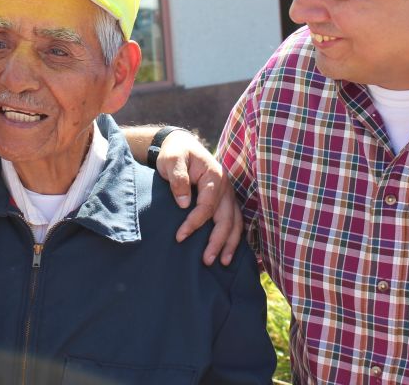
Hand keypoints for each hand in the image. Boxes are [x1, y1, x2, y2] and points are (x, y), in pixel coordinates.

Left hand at [156, 130, 244, 265]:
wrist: (182, 145)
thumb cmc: (175, 153)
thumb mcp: (172, 160)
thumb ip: (178, 179)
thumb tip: (184, 204)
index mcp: (214, 176)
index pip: (207, 206)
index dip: (194, 223)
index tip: (180, 237)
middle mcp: (225, 187)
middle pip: (226, 219)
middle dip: (217, 242)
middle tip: (206, 261)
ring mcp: (228, 194)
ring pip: (236, 222)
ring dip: (231, 243)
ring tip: (224, 263)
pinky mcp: (226, 200)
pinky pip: (236, 221)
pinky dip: (235, 237)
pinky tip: (230, 252)